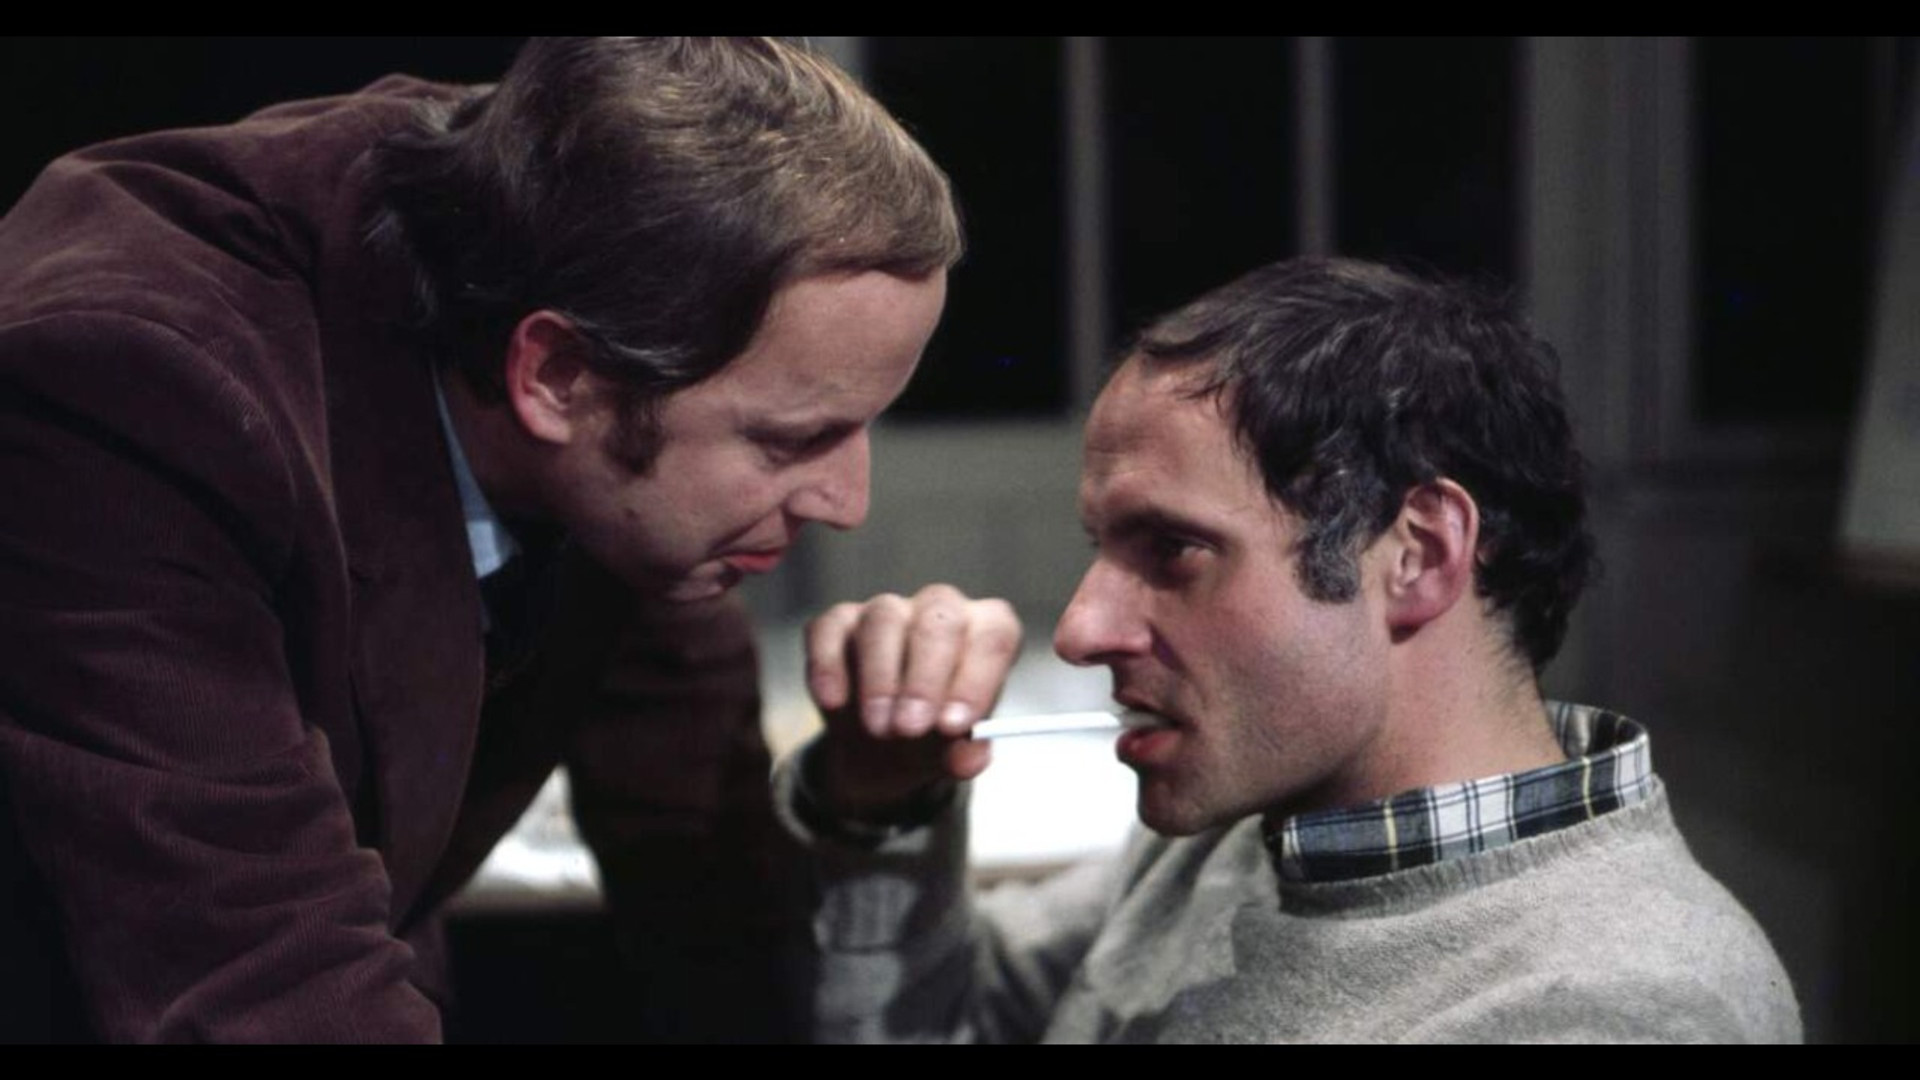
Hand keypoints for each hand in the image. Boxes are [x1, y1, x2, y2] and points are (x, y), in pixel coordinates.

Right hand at [804, 585, 1022, 820]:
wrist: (883, 749)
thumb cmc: (934, 737)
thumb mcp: (954, 753)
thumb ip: (966, 754)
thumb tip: (968, 759)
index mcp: (988, 632)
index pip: (994, 637)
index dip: (976, 679)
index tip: (954, 726)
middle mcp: (941, 610)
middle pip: (939, 619)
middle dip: (924, 678)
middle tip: (910, 728)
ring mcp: (888, 610)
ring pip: (884, 619)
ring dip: (880, 677)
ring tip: (878, 729)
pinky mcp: (839, 622)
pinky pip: (830, 630)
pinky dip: (829, 665)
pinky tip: (833, 702)